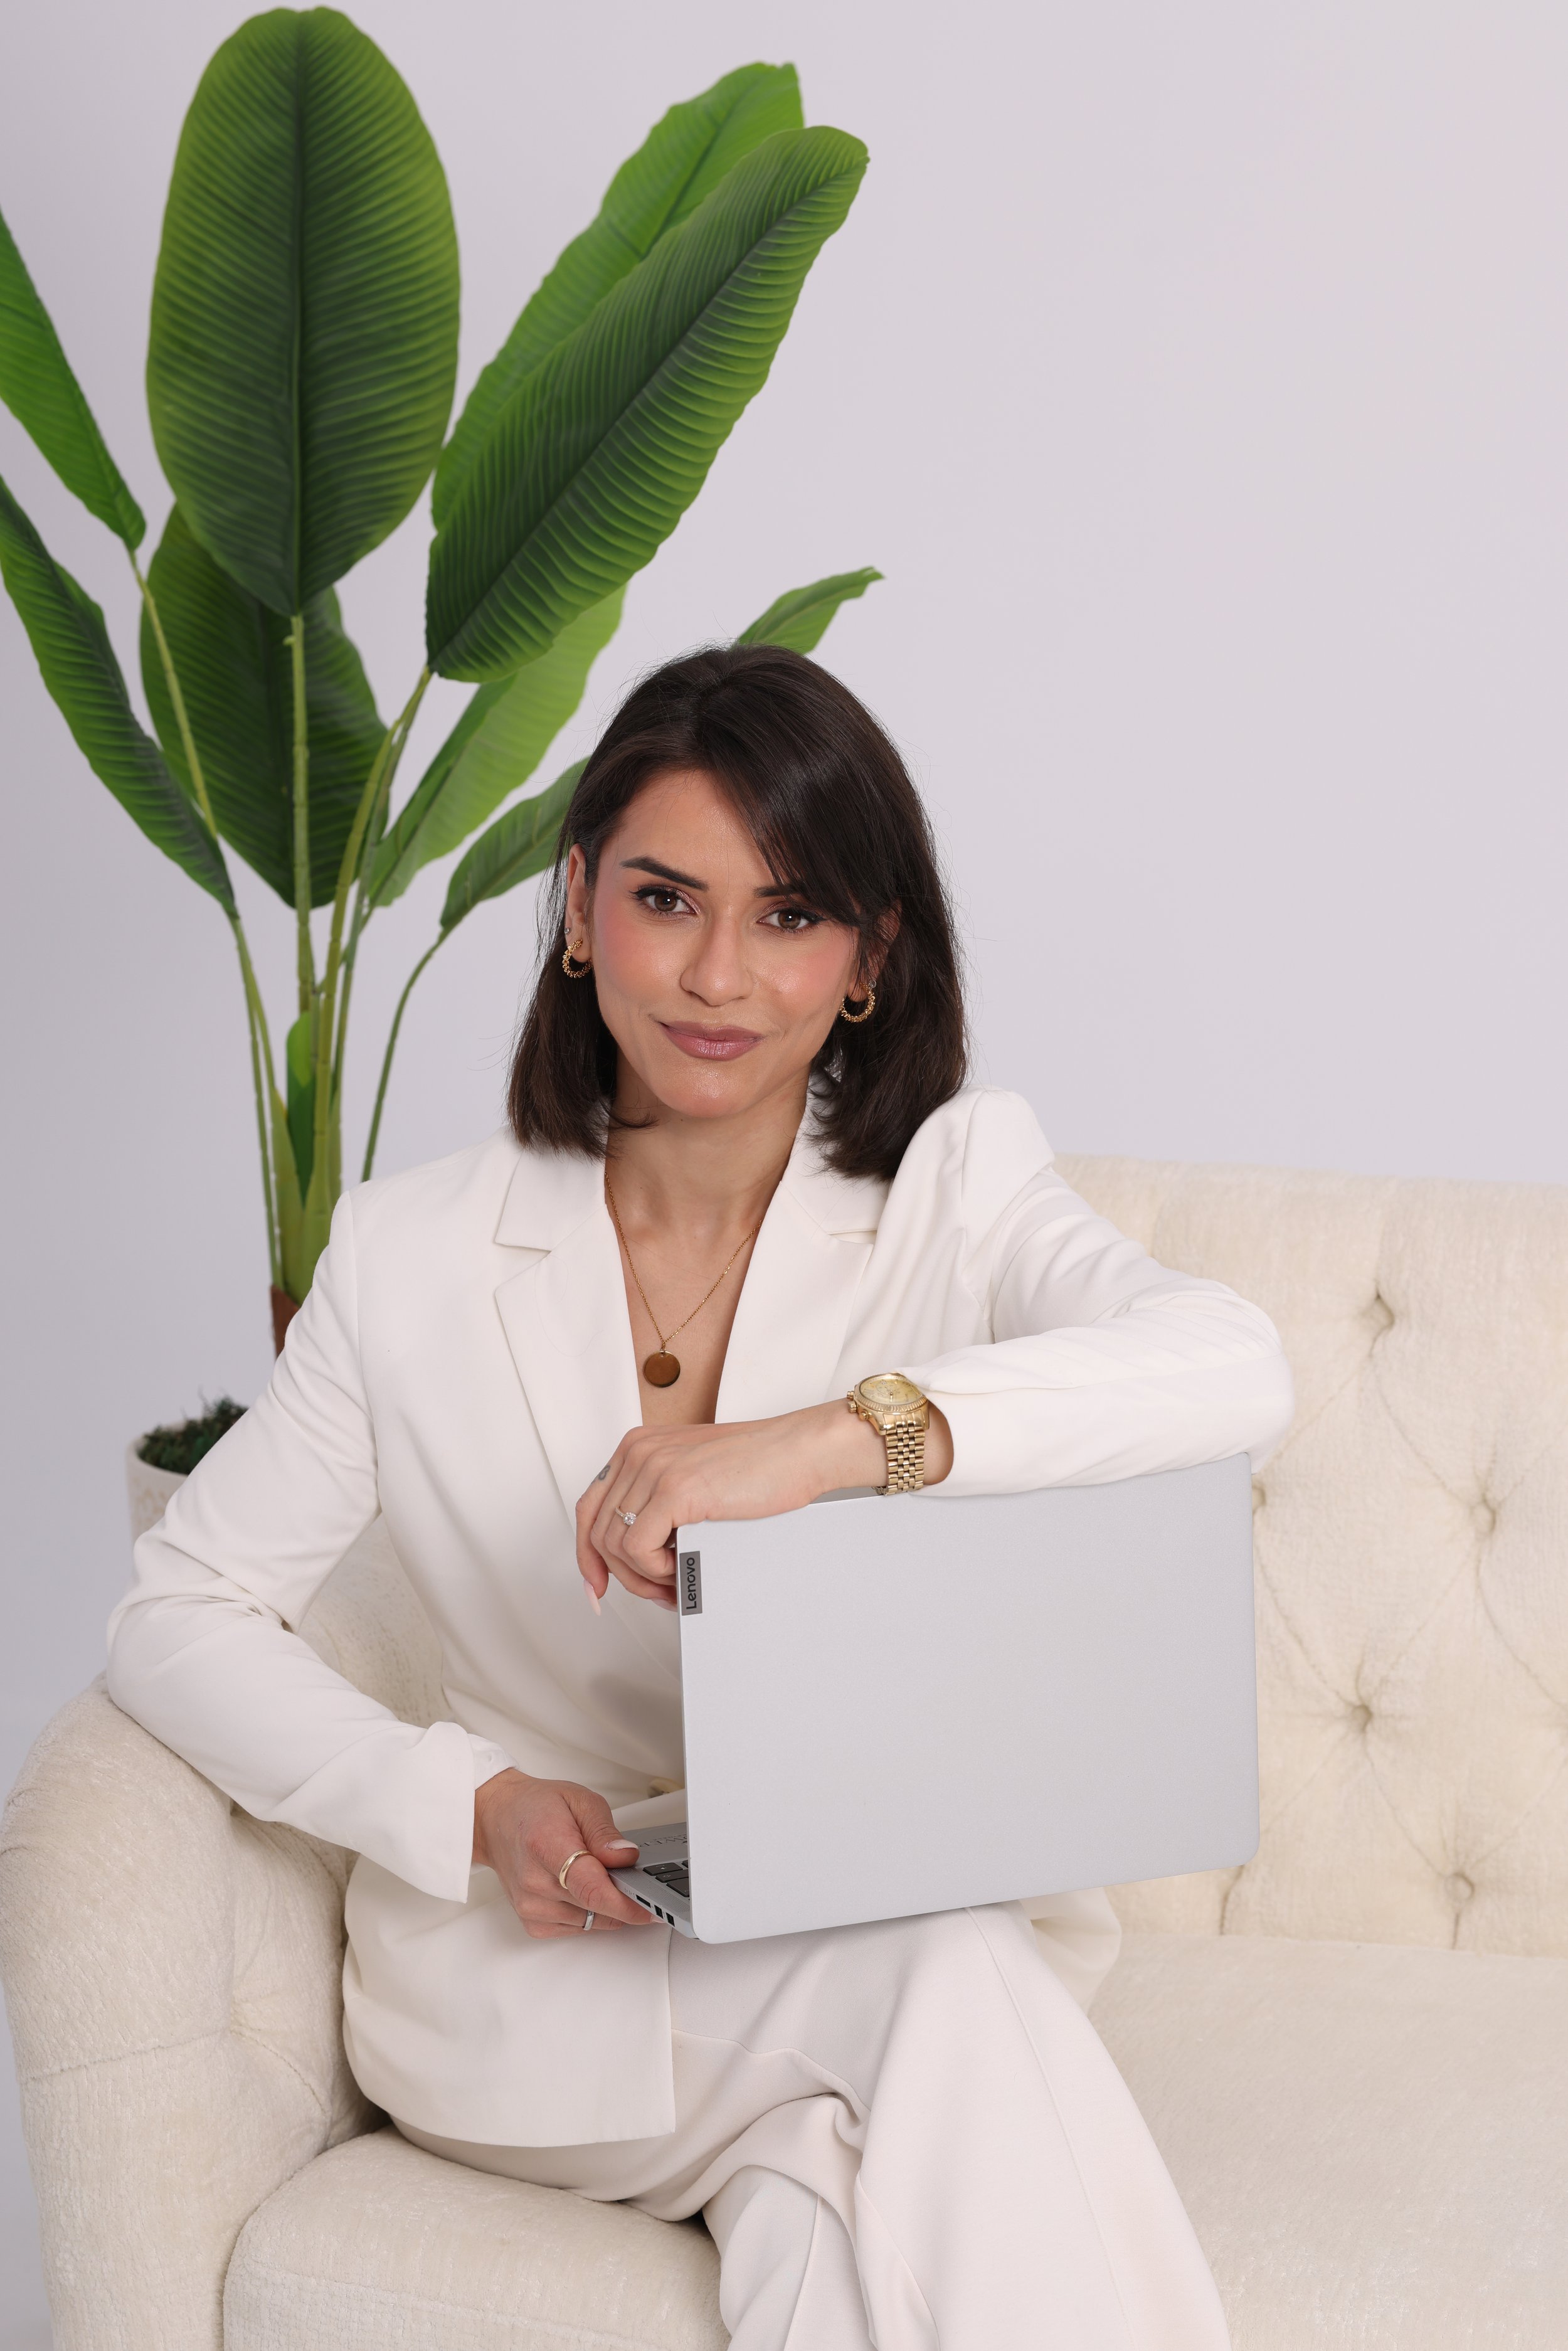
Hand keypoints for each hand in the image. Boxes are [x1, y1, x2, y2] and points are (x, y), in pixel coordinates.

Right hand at [472, 1768, 657, 1936]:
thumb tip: (625, 1857)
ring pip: (591, 1920)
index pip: (590, 1887)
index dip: (624, 1902)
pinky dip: (588, 1912)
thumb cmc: (535, 1807)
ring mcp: (531, 1906)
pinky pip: (577, 1928)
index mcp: (546, 1845)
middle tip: (628, 1874)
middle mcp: (534, 1882)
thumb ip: (605, 1831)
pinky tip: (580, 1887)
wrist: (497, 1820)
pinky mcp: (532, 1922)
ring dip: (604, 1904)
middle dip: (622, 1895)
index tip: (650, 1907)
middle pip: (595, 1906)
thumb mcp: (580, 1800)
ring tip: (593, 1870)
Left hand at [575, 1401, 951, 1605]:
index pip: (589, 1508)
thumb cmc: (760, 1467)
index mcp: (638, 1447)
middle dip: (624, 1576)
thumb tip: (633, 1552)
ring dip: (644, 1577)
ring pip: (615, 1545)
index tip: (597, 1587)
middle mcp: (638, 1452)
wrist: (799, 1452)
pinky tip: (684, 1567)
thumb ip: (658, 1499)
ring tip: (677, 1581)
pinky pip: (638, 1548)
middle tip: (658, 1593)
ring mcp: (654, 1468)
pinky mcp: (674, 1489)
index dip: (588, 1553)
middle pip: (598, 1532)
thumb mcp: (692, 1476)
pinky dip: (656, 1570)